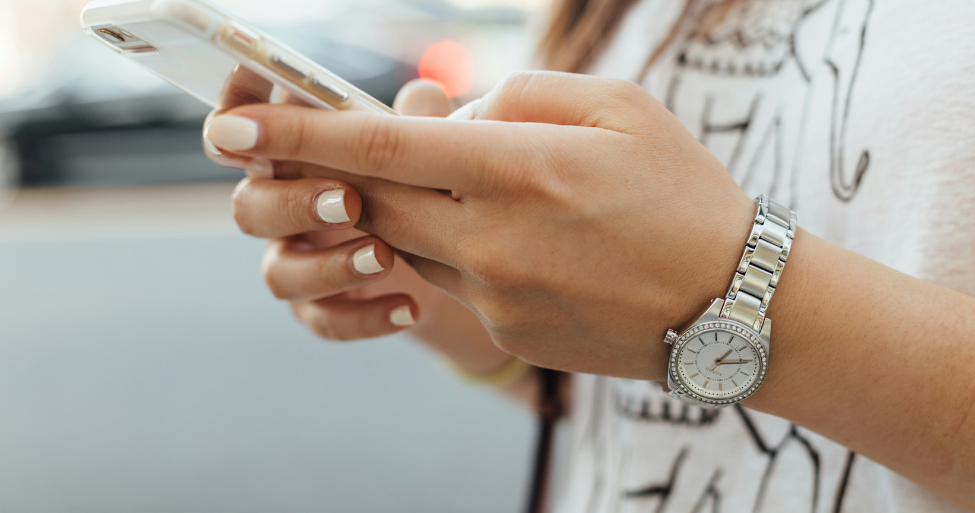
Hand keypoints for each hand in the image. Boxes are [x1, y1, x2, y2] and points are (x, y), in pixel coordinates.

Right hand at [204, 79, 484, 345]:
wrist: (448, 259)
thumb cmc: (419, 182)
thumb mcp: (425, 148)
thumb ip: (418, 121)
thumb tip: (425, 95)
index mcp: (292, 155)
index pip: (240, 133)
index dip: (232, 122)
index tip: (246, 121)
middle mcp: (281, 206)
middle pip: (249, 207)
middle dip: (293, 203)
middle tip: (349, 201)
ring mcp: (297, 261)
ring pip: (279, 273)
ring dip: (329, 266)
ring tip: (386, 257)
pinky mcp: (320, 308)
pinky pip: (324, 320)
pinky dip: (366, 316)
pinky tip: (409, 307)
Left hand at [207, 71, 756, 379]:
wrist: (733, 306)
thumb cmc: (685, 193)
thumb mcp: (619, 108)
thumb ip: (520, 96)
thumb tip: (450, 112)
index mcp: (519, 169)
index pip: (380, 146)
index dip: (297, 133)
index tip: (233, 128)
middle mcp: (493, 238)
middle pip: (374, 198)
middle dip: (342, 171)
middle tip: (337, 148)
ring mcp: (495, 294)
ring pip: (407, 241)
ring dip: (412, 207)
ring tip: (477, 187)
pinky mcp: (504, 330)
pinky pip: (451, 279)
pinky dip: (458, 247)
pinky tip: (520, 239)